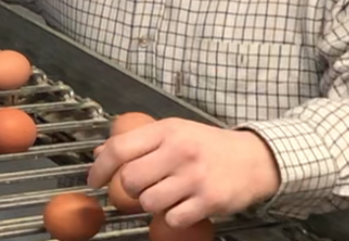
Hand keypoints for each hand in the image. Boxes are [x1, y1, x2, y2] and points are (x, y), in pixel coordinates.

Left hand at [86, 118, 279, 227]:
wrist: (254, 159)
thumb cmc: (208, 145)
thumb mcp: (174, 132)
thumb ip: (138, 142)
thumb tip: (99, 154)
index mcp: (167, 131)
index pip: (119, 148)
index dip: (100, 168)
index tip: (94, 180)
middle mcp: (179, 151)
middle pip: (130, 180)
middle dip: (131, 188)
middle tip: (144, 186)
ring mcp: (194, 177)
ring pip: (149, 202)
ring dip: (153, 203)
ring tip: (168, 194)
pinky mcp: (209, 201)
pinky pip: (173, 219)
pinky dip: (173, 217)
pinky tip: (183, 205)